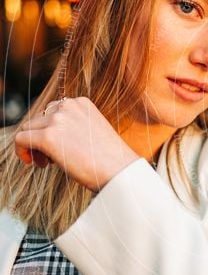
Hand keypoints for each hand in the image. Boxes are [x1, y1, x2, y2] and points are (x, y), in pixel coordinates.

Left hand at [15, 97, 138, 191]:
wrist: (120, 172)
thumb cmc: (111, 160)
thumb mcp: (93, 133)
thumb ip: (73, 127)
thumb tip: (50, 135)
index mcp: (81, 103)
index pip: (53, 111)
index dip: (51, 129)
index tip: (57, 147)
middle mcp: (68, 105)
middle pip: (39, 119)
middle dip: (40, 137)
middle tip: (50, 159)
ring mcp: (58, 120)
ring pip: (28, 128)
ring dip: (33, 146)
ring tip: (46, 163)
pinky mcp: (48, 137)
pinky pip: (21, 139)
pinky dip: (21, 151)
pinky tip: (33, 163)